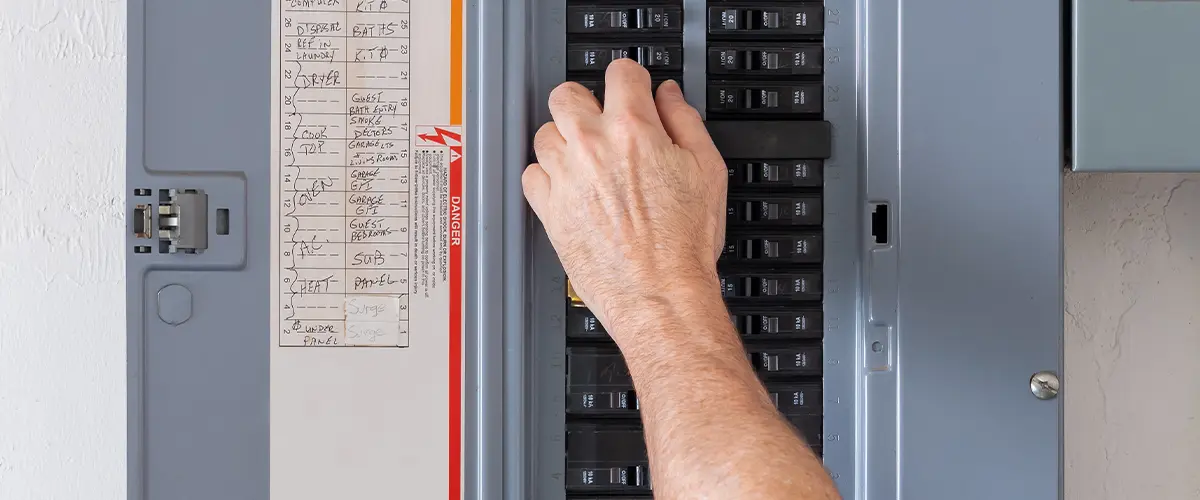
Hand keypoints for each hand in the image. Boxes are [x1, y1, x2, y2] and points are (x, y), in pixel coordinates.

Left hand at [522, 60, 728, 339]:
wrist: (660, 295)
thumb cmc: (684, 244)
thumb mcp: (708, 170)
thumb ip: (685, 122)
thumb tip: (669, 97)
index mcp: (632, 130)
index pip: (620, 73)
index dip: (632, 79)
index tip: (633, 90)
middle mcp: (591, 147)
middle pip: (566, 94)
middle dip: (585, 102)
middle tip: (601, 121)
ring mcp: (565, 177)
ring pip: (544, 133)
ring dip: (564, 140)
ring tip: (586, 159)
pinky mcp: (549, 209)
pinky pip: (531, 174)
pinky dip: (546, 176)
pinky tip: (570, 186)